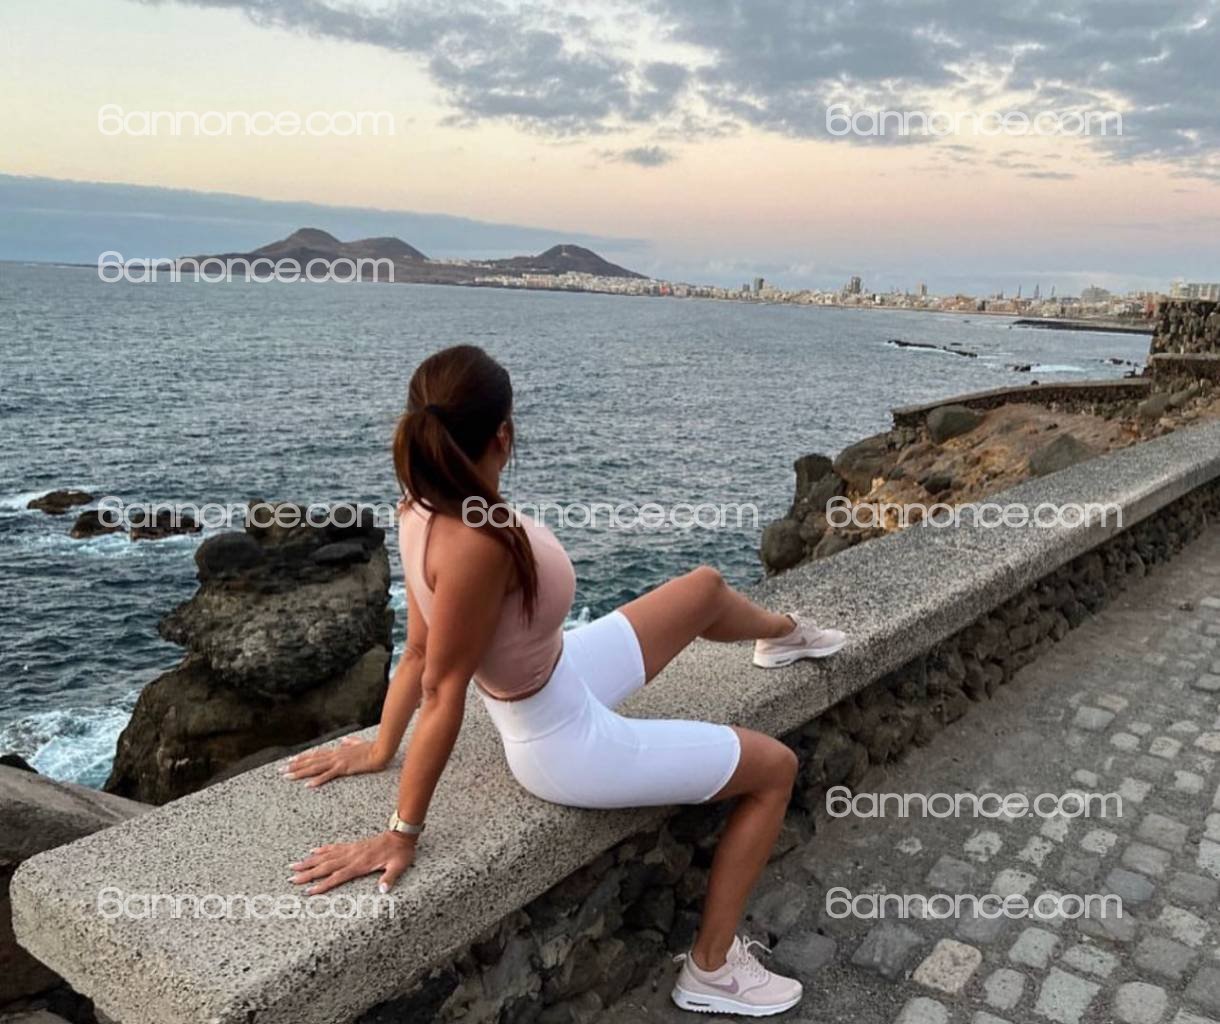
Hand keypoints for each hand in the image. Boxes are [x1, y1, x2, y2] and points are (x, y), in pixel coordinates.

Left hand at [282, 737, 385, 787]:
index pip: (315, 754)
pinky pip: (328, 775)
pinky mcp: (344, 768)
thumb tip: (345, 740)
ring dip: (300, 772)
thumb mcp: (359, 743)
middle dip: (295, 765)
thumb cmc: (372, 748)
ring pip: (315, 767)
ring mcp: (338, 761)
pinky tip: (308, 785)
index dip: (302, 757)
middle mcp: (334, 755)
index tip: (290, 760)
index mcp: (337, 751)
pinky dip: (317, 780)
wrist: (381, 750)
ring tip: (287, 776)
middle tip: (281, 770)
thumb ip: (351, 742)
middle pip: (311, 760)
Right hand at [290, 832, 415, 894]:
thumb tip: (382, 890)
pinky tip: (312, 851)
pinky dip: (322, 849)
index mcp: (360, 865)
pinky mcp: (352, 845)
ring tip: (294, 866)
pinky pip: (334, 847)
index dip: (322, 885)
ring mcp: (351, 850)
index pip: (337, 877)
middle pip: (326, 867)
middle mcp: (352, 857)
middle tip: (291, 879)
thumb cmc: (400, 853)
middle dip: (307, 874)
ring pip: (326, 856)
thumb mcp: (398, 866)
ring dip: (310, 861)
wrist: (401, 834)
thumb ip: (389, 878)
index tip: (308, 892)